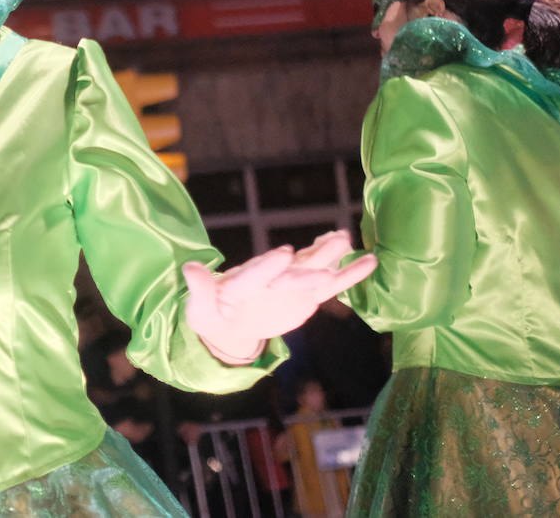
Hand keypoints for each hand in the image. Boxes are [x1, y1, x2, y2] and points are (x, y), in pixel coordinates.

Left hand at [183, 230, 376, 362]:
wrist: (228, 321)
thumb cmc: (211, 315)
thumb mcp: (200, 309)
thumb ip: (199, 290)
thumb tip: (188, 267)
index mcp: (241, 284)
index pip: (255, 274)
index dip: (268, 265)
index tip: (285, 253)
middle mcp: (269, 278)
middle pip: (289, 272)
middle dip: (308, 263)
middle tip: (331, 246)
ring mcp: (289, 283)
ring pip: (312, 269)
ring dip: (328, 255)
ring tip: (346, 238)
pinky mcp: (305, 294)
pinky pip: (331, 285)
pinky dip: (349, 275)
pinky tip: (370, 261)